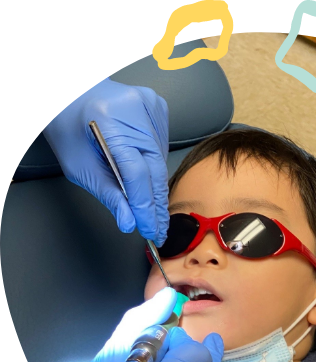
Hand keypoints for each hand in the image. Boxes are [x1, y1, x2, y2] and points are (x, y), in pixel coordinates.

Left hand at [42, 78, 169, 246]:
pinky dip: (156, 167)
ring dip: (157, 188)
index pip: (136, 173)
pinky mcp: (158, 107)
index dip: (145, 206)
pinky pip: (162, 147)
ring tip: (155, 212)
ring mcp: (150, 105)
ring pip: (161, 160)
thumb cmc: (69, 126)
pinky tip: (149, 178)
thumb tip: (129, 221)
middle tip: (159, 229)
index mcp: (109, 120)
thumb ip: (108, 193)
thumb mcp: (79, 165)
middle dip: (156, 204)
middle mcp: (135, 109)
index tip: (150, 230)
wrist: (75, 94)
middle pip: (155, 168)